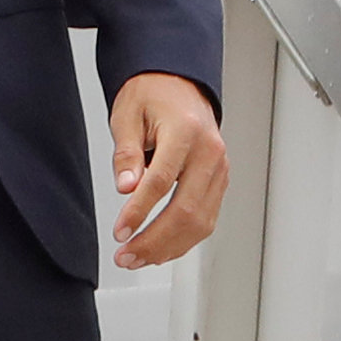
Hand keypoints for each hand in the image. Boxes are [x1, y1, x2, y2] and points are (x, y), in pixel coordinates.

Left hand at [111, 71, 227, 267]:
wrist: (178, 83)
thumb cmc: (152, 94)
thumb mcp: (127, 114)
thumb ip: (127, 154)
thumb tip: (126, 189)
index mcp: (186, 131)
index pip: (162, 181)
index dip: (139, 211)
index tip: (120, 231)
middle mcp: (209, 152)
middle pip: (185, 210)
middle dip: (154, 240)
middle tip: (126, 255)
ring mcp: (219, 169)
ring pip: (200, 223)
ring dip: (168, 247)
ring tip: (139, 257)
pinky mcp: (220, 181)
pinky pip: (206, 219)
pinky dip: (183, 239)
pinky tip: (161, 248)